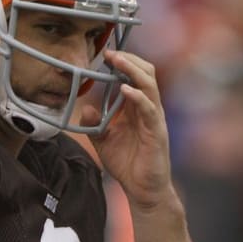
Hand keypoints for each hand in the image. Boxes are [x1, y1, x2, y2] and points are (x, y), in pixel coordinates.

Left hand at [81, 49, 174, 210]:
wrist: (142, 189)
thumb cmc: (128, 164)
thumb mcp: (104, 141)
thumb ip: (95, 124)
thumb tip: (85, 109)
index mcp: (137, 108)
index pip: (135, 76)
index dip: (123, 62)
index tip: (105, 54)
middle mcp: (149, 108)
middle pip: (146, 73)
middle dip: (129, 60)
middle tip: (110, 52)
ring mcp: (154, 119)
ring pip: (150, 85)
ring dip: (133, 70)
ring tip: (117, 61)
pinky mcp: (157, 132)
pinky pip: (150, 109)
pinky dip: (138, 97)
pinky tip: (125, 89)